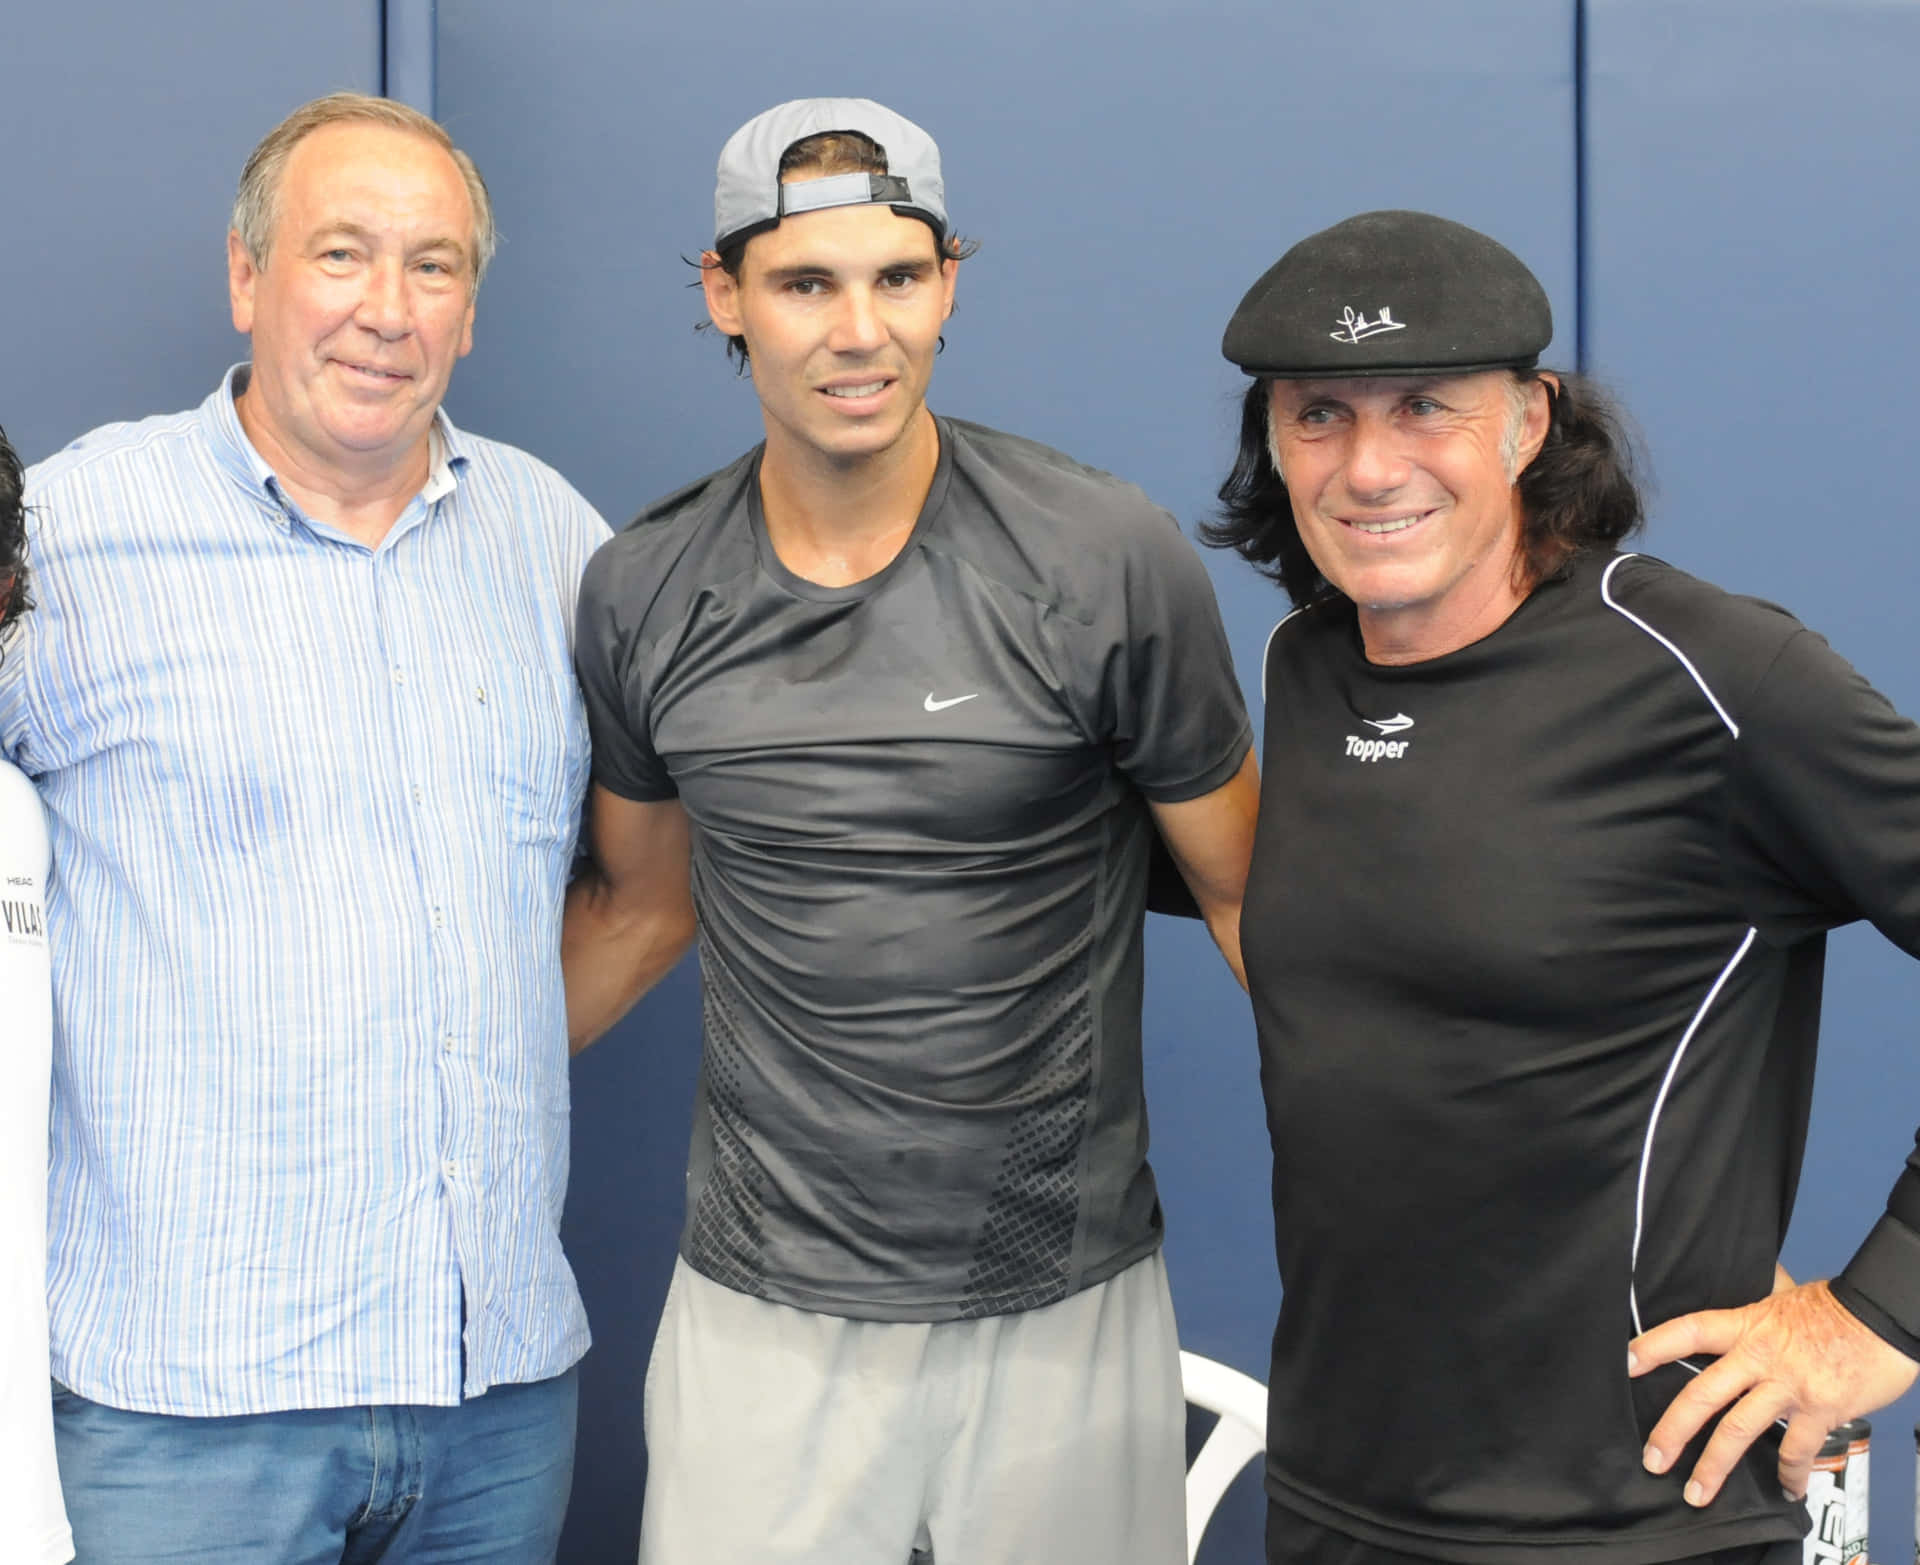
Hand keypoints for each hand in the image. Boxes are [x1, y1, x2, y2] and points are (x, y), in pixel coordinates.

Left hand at [1628, 1280, 1917, 1505]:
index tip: (1624, 1363)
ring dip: (1715, 1466)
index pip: (1689, 1331)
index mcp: (1746, 1325)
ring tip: (1697, 1492)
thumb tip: (1746, 1281)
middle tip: (1652, 1459)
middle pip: (1703, 1393)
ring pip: (1740, 1430)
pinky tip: (1785, 1490)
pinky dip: (1790, 1475)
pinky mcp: (1820, 1410)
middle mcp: (1760, 1356)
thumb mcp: (1783, 1296)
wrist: (1883, 1315)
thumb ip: (1757, 1302)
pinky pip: (1797, 1451)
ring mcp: (1788, 1385)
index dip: (1653, 1345)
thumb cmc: (1834, 1307)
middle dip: (1673, 1430)